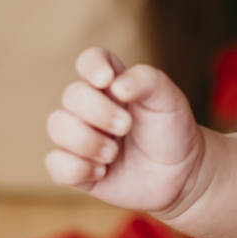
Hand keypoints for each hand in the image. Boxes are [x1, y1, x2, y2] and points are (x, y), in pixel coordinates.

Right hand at [45, 48, 205, 213]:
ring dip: (86, 141)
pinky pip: (55, 164)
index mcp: (113, 84)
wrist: (181, 175)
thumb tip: (116, 85)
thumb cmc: (172, 131)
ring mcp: (80, 136)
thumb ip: (148, 81)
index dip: (91, 66)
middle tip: (126, 127)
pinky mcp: (76, 168)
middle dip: (98, 112)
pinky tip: (102, 172)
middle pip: (71, 95)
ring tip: (113, 154)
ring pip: (56, 126)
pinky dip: (77, 169)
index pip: (90, 61)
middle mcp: (91, 107)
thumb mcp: (169, 101)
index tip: (106, 80)